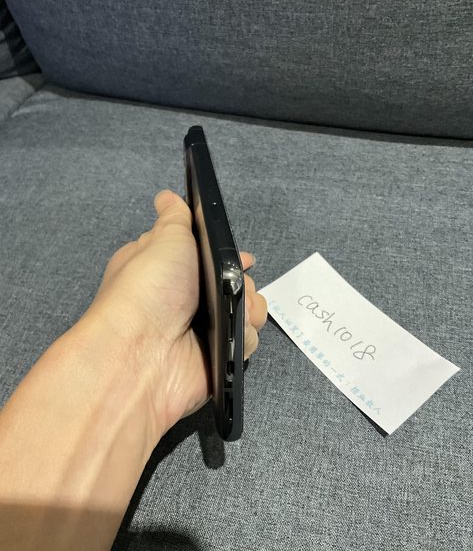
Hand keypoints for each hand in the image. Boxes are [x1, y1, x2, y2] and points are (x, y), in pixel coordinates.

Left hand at [87, 189, 267, 439]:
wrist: (141, 352)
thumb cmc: (148, 287)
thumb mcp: (163, 239)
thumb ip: (175, 217)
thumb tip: (167, 196)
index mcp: (171, 270)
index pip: (210, 259)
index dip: (230, 257)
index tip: (243, 258)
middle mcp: (187, 300)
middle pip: (235, 284)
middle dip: (243, 281)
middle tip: (233, 284)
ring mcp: (203, 331)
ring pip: (247, 311)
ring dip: (249, 307)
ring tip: (233, 310)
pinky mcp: (217, 357)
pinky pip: (245, 339)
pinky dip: (242, 335)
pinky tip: (231, 334)